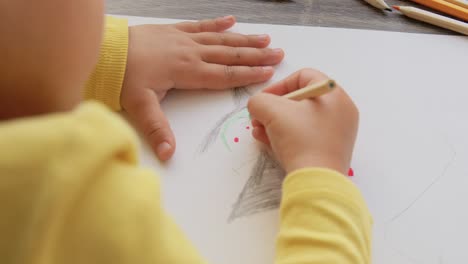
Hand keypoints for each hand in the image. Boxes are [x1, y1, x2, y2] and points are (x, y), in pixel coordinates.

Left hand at [121, 16, 283, 160]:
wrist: (104, 50)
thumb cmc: (121, 77)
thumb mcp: (138, 106)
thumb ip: (157, 129)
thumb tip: (169, 154)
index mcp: (187, 71)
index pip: (224, 75)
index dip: (248, 75)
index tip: (269, 73)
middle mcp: (190, 52)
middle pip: (229, 55)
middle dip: (255, 55)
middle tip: (278, 53)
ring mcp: (183, 39)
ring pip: (220, 38)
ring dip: (243, 39)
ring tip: (264, 38)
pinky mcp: (173, 30)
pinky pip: (200, 24)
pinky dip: (217, 23)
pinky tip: (232, 20)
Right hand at [247, 68, 358, 174]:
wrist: (316, 181)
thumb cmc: (299, 138)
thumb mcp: (271, 110)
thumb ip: (259, 100)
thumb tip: (257, 106)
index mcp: (335, 95)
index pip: (304, 76)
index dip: (279, 85)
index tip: (263, 100)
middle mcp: (341, 112)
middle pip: (301, 100)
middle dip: (274, 108)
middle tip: (258, 118)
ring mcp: (338, 133)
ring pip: (301, 120)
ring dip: (275, 123)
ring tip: (258, 131)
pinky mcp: (330, 152)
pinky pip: (306, 136)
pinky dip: (286, 136)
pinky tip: (267, 141)